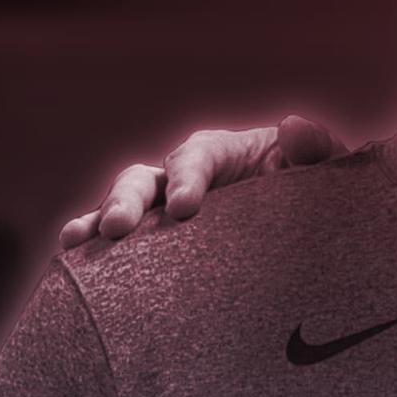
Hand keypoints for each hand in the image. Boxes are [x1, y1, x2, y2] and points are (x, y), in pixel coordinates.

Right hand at [57, 121, 335, 248]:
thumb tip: (295, 130)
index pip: (195, 159)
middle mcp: (177, 178)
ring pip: (117, 211)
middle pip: (141, 180)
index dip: (186, 178)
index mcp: (217, 154)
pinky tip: (72, 266)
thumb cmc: (312, 193)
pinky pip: (116, 250)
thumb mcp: (324, 171)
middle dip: (126, 201)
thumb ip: (315, 150)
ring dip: (94, 223)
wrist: (302, 233)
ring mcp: (158, 214)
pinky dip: (92, 255)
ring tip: (74, 242)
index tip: (185, 208)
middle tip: (117, 229)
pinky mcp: (151, 248)